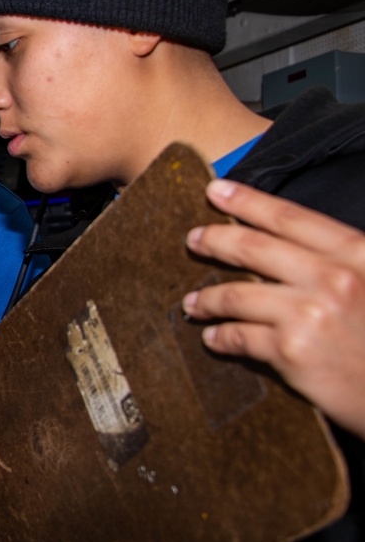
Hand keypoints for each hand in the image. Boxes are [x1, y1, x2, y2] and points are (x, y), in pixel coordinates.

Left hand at [183, 179, 364, 439]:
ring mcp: (309, 314)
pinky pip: (239, 337)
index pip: (290, 217)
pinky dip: (220, 337)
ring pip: (235, 295)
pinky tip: (214, 338)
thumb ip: (340, 264)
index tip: (216, 189)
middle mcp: (331, 278)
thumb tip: (288, 252)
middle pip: (253, 248)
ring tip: (193, 301)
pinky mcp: (292, 352)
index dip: (247, 201)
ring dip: (206, 298)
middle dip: (215, 240)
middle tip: (193, 239)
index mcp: (356, 254)